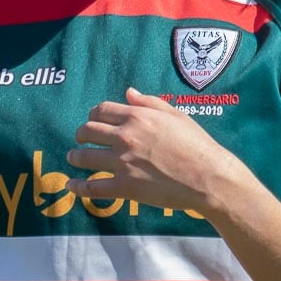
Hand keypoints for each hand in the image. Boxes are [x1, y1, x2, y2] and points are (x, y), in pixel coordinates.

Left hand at [64, 86, 243, 214]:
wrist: (209, 178)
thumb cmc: (198, 145)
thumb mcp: (176, 116)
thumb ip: (149, 103)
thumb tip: (128, 93)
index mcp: (138, 117)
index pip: (102, 110)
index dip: (93, 115)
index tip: (92, 120)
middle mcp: (126, 137)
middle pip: (89, 131)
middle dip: (81, 134)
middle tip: (80, 139)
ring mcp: (123, 163)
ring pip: (86, 157)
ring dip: (75, 157)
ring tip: (72, 158)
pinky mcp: (125, 187)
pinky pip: (93, 187)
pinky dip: (78, 187)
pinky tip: (71, 186)